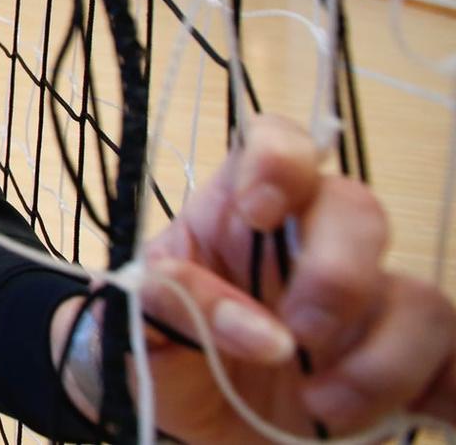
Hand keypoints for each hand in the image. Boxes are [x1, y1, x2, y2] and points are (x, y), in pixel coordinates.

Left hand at [56, 115, 455, 441]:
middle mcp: (311, 250)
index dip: (279, 160)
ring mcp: (367, 309)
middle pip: (357, 210)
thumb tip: (251, 327)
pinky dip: (436, 391)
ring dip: (378, 360)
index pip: (274, 145)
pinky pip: (452, 363)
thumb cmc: (168, 362)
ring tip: (320, 402)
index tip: (259, 211)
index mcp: (238, 218)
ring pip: (419, 297)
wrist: (193, 435)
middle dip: (337, 271)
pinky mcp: (407, 370)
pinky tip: (396, 419)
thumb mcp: (136, 330)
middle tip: (300, 330)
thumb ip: (165, 305)